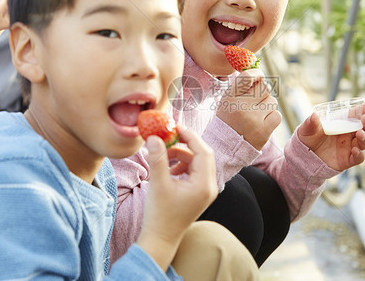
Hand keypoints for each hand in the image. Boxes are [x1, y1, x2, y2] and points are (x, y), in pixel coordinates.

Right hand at [136, 125, 216, 269]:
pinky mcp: (199, 193)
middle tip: (169, 136)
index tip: (175, 126)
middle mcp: (210, 186)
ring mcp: (206, 190)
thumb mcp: (158, 184)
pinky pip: (194, 171)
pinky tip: (168, 169)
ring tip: (163, 157)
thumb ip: (158, 159)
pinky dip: (182, 165)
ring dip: (181, 155)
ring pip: (197, 162)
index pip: (203, 151)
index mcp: (204, 184)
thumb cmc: (160, 215)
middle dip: (186, 144)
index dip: (189, 136)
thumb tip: (155, 137)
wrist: (161, 239)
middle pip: (203, 155)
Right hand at [215, 69, 281, 149]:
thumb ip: (240, 87)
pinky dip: (272, 118)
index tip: (259, 76)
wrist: (226, 148)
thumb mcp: (227, 101)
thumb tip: (258, 74)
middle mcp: (240, 106)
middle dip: (262, 93)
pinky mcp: (263, 131)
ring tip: (257, 116)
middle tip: (256, 102)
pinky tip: (262, 123)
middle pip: (264, 87)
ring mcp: (253, 119)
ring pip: (272, 101)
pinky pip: (277, 115)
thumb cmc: (228, 121)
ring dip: (267, 107)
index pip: (248, 76)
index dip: (257, 74)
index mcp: (229, 98)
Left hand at [297, 102, 364, 170]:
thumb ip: (310, 123)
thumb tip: (314, 116)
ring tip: (360, 133)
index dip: (362, 110)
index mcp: (341, 122)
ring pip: (364, 142)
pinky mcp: (347, 160)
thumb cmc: (307, 138)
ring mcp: (349, 147)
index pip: (355, 114)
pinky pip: (358, 158)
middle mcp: (348, 134)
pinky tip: (355, 150)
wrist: (303, 157)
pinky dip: (359, 154)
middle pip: (364, 127)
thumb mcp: (306, 129)